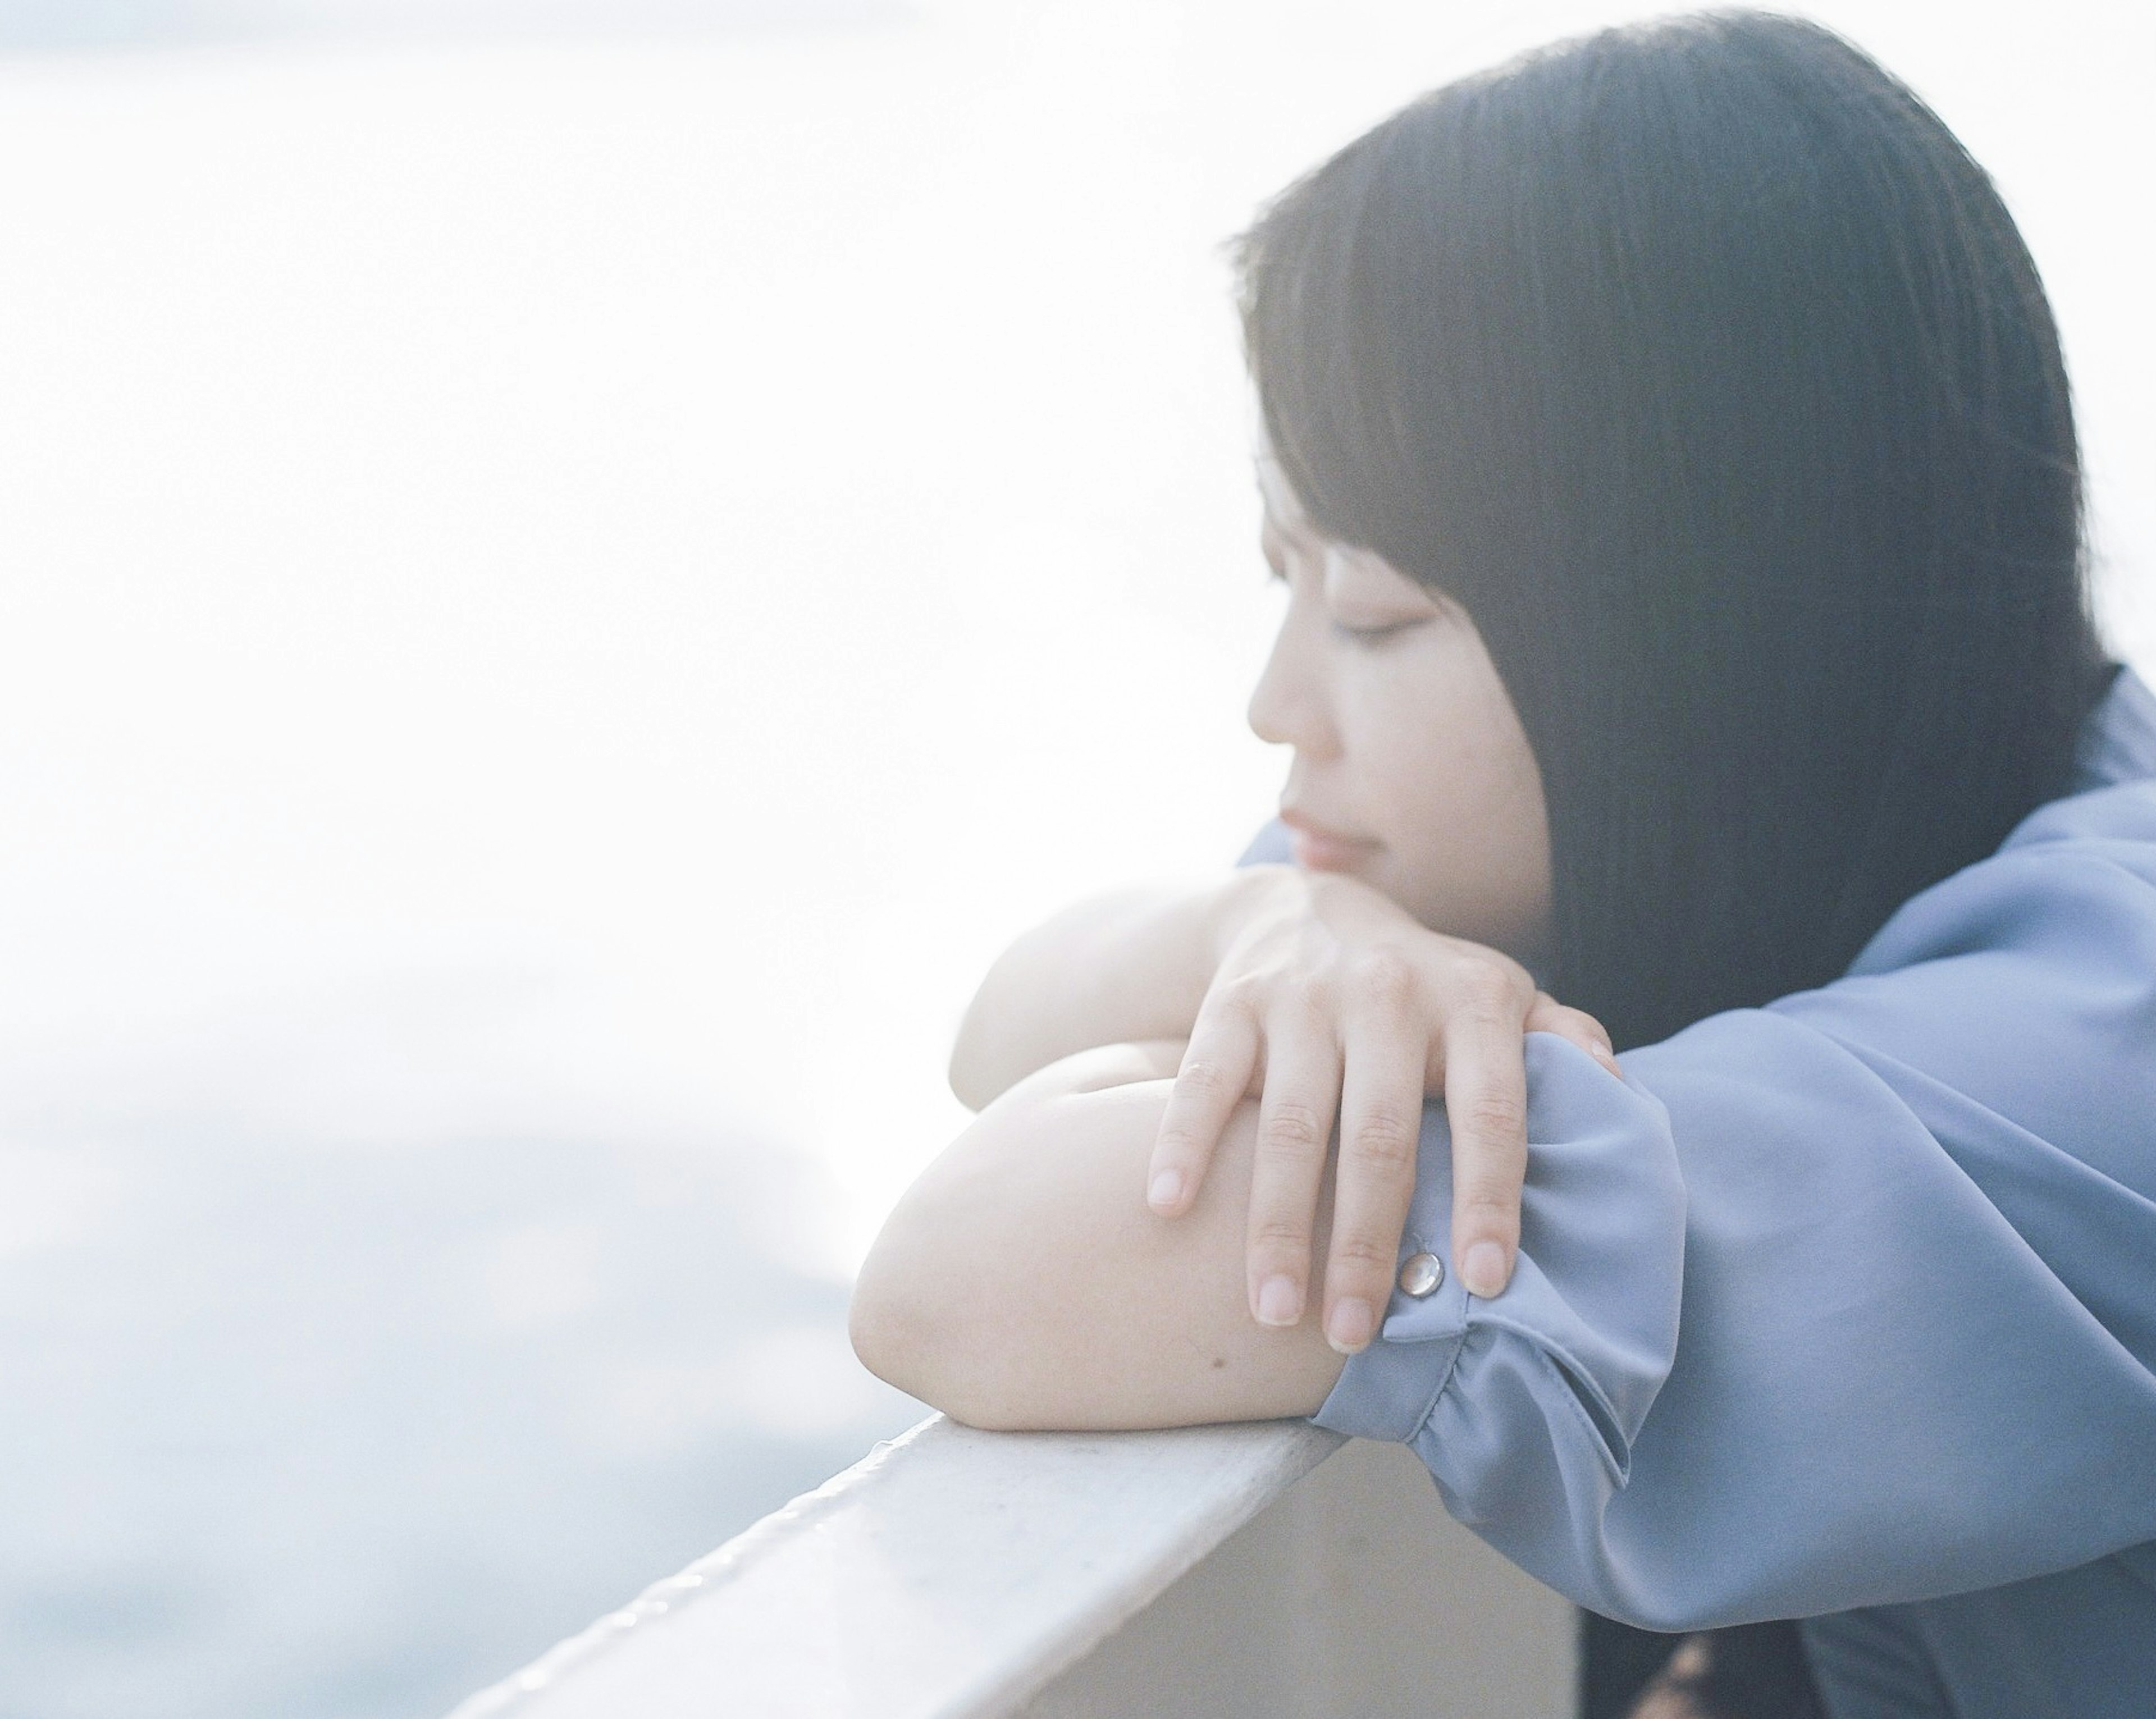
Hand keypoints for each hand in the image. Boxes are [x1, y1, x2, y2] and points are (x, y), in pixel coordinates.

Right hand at [1143, 866, 1620, 1353]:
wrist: (1306, 908)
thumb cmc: (1422, 989)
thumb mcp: (1499, 999)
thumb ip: (1562, 1046)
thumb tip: (1622, 1101)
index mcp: (1474, 1001)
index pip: (1491, 1112)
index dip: (1490, 1198)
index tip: (1484, 1283)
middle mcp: (1391, 992)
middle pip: (1380, 1135)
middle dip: (1369, 1243)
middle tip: (1356, 1333)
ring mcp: (1305, 995)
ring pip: (1291, 1125)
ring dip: (1279, 1226)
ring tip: (1274, 1310)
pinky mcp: (1234, 1000)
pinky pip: (1205, 1081)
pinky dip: (1182, 1144)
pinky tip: (1166, 1208)